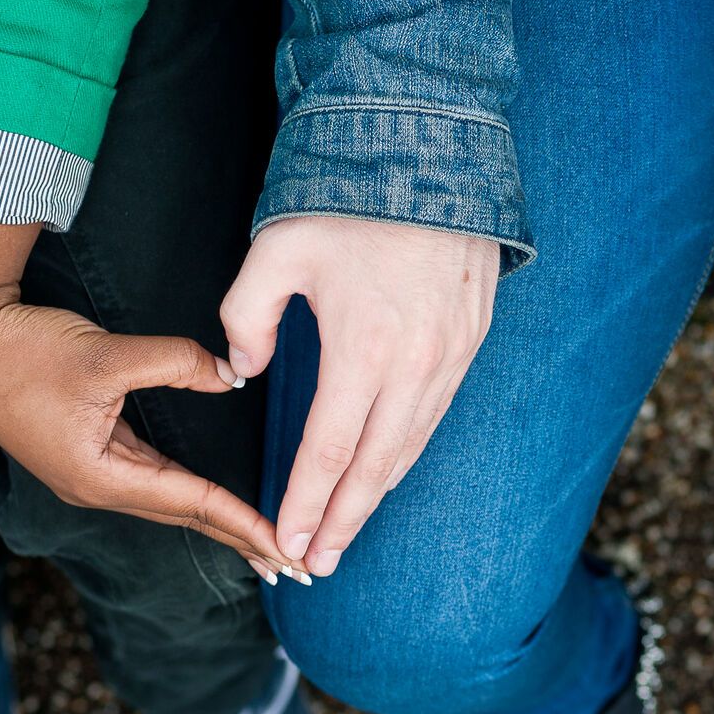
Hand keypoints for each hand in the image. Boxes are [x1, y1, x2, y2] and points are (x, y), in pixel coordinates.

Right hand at [0, 208, 296, 584]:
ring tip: (263, 545)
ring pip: (171, 503)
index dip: (244, 525)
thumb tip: (231, 374)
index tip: (285, 550)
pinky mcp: (87, 455)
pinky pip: (153, 482)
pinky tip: (214, 506)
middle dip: (240, 540)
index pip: (192, 504)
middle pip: (186, 517)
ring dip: (218, 523)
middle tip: (293, 568)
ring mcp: (90, 474)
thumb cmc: (26, 349)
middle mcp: (97, 486)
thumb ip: (176, 362)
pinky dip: (191, 497)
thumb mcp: (108, 353)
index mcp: (101, 476)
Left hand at [220, 216, 498, 577]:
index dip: (305, 501)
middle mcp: (416, 364)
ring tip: (346, 530)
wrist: (436, 150)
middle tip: (316, 563)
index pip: (329, 449)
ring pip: (411, 446)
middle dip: (342, 521)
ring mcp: (451, 355)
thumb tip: (242, 369)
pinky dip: (408, 453)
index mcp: (364, 347)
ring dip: (377, 494)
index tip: (285, 538)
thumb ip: (247, 316)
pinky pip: (436, 414)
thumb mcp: (277, 249)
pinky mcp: (471, 340)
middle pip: (376, 467)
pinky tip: (386, 472)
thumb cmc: (348, 196)